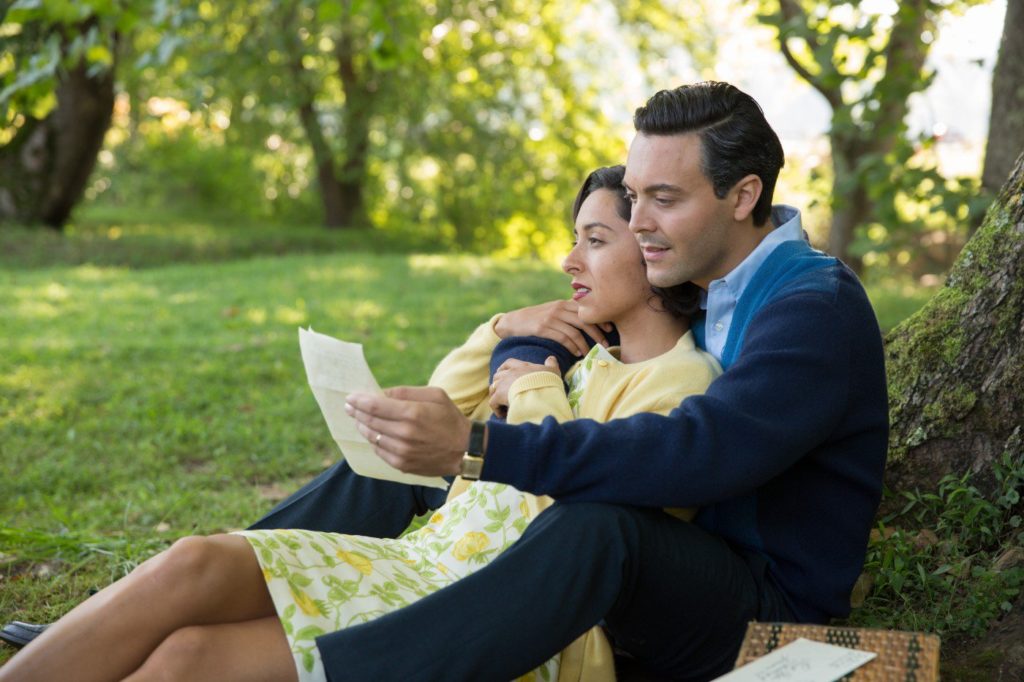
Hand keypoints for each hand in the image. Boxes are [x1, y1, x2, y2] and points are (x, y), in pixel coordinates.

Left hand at [345, 387, 469, 476]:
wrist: (465, 449)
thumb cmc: (450, 418)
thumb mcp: (435, 395)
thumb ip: (406, 392)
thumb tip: (382, 393)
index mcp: (412, 413)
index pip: (374, 406)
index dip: (358, 400)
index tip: (350, 397)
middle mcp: (404, 434)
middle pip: (369, 421)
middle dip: (356, 412)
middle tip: (349, 406)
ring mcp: (402, 452)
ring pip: (372, 437)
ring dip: (363, 426)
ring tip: (359, 419)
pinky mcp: (402, 465)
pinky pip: (379, 451)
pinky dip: (374, 441)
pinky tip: (374, 434)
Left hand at [488, 356, 560, 416]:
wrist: (540, 393)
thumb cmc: (548, 383)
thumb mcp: (553, 372)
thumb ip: (551, 365)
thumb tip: (551, 358)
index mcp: (522, 367)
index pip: (509, 363)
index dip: (504, 368)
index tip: (502, 372)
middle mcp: (510, 373)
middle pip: (497, 376)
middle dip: (498, 383)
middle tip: (503, 393)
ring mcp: (503, 384)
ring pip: (493, 388)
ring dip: (496, 396)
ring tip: (503, 405)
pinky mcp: (499, 396)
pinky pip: (492, 402)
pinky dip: (496, 409)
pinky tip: (504, 415)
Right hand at [494, 300, 611, 356]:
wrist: (514, 321)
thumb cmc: (536, 318)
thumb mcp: (553, 310)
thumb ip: (568, 312)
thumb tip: (587, 320)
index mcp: (563, 303)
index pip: (586, 310)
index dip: (599, 319)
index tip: (609, 328)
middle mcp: (559, 308)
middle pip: (584, 320)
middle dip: (597, 333)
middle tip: (605, 344)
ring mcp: (551, 318)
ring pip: (575, 332)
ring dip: (585, 344)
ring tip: (589, 353)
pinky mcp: (543, 328)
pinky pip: (563, 338)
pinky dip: (572, 347)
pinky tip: (576, 353)